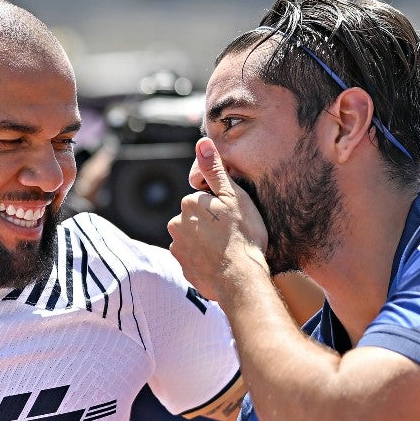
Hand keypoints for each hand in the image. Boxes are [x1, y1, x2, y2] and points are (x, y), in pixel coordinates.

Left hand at [167, 138, 268, 302]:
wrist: (240, 278)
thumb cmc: (243, 234)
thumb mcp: (234, 196)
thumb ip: (215, 170)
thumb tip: (202, 142)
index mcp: (189, 203)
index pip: (203, 199)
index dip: (220, 208)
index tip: (233, 219)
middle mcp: (176, 224)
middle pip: (196, 219)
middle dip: (209, 224)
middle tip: (232, 235)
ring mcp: (178, 248)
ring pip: (193, 239)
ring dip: (206, 243)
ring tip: (227, 251)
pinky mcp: (183, 268)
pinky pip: (194, 259)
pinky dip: (204, 260)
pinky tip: (220, 263)